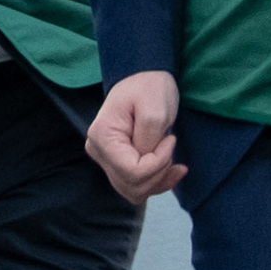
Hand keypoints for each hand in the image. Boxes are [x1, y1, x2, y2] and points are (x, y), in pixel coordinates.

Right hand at [84, 70, 185, 201]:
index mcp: (102, 136)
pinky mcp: (117, 163)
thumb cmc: (150, 87)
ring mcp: (106, 159)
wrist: (146, 78)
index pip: (131, 171)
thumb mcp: (155, 108)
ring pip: (134, 191)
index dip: (157, 163)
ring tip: (172, 157)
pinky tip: (172, 170)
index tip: (171, 140)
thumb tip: (146, 161)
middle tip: (169, 144)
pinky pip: (136, 186)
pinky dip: (156, 182)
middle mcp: (98, 150)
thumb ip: (149, 139)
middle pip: (131, 185)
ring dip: (158, 179)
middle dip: (158, 171)